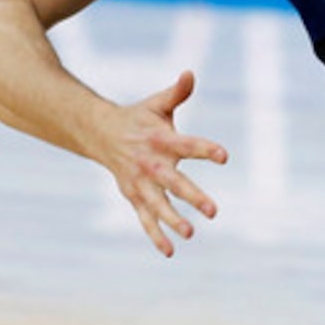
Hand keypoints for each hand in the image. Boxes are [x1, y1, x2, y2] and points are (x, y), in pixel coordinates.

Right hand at [94, 70, 228, 257]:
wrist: (100, 133)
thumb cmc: (139, 118)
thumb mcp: (157, 103)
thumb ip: (177, 92)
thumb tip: (190, 73)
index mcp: (160, 139)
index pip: (186, 145)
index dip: (205, 149)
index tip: (224, 156)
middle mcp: (150, 163)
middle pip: (173, 182)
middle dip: (192, 196)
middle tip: (214, 211)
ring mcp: (140, 183)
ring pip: (157, 205)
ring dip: (173, 220)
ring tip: (191, 233)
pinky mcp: (134, 196)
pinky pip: (145, 219)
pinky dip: (156, 235)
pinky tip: (171, 251)